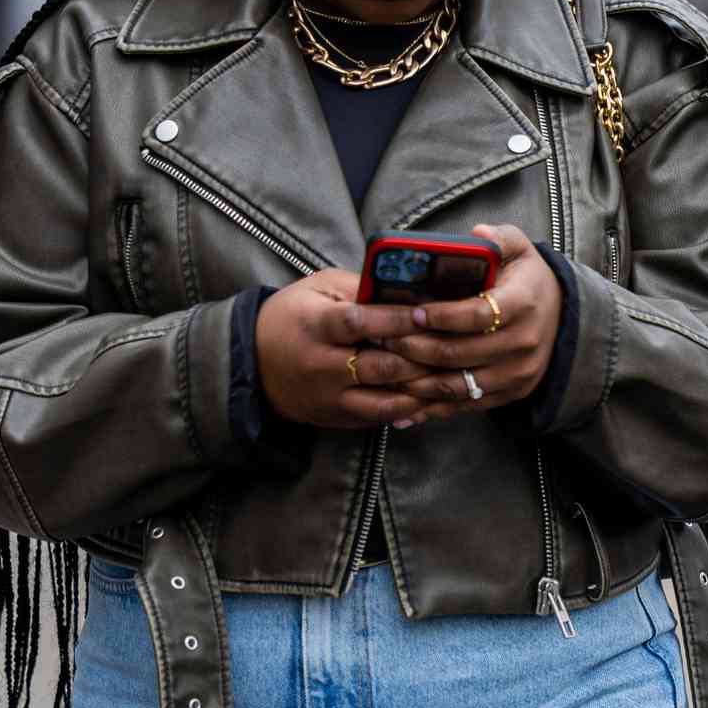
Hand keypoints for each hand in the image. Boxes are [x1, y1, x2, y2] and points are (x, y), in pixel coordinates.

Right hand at [255, 269, 432, 430]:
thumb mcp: (319, 288)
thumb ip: (361, 288)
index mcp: (315, 325)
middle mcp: (321, 366)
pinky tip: (430, 396)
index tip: (429, 313)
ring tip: (449, 376)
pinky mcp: (337, 418)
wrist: (254, 363)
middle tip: (452, 348)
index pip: (360, 322)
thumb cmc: (293, 316)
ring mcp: (329, 398)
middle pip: (381, 367)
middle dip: (420, 358)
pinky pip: (379, 419)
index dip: (397, 320)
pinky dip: (408, 409)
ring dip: (421, 390)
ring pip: (385, 401)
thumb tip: (408, 289)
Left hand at [336, 223, 562, 426]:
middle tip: (385, 338)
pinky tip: (405, 399)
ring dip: (418, 380)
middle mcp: (523, 343)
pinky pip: (466, 404)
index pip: (476, 315)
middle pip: (460, 353)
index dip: (441, 316)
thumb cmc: (527, 279)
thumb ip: (499, 238)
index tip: (413, 312)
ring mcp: (518, 373)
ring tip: (389, 366)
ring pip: (458, 385)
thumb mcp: (519, 249)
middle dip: (416, 348)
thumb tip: (478, 235)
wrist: (560, 316)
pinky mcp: (511, 393)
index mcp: (523, 304)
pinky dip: (433, 405)